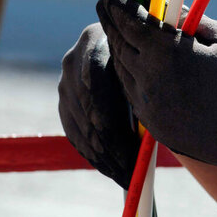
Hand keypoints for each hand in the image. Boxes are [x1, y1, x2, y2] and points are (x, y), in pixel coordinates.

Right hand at [58, 23, 138, 188]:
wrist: (132, 46)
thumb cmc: (151, 53)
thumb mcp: (151, 59)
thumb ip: (149, 79)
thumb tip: (149, 129)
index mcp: (95, 41)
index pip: (96, 88)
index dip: (113, 125)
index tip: (133, 153)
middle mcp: (73, 59)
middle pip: (86, 110)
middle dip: (109, 146)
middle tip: (130, 171)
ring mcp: (64, 81)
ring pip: (79, 126)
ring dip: (102, 155)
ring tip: (126, 175)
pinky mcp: (64, 100)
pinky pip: (74, 133)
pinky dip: (92, 155)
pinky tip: (112, 169)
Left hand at [97, 0, 216, 184]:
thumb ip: (185, 18)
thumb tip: (159, 0)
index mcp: (168, 54)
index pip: (129, 21)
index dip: (118, 2)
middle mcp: (151, 83)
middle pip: (119, 45)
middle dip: (112, 21)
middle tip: (108, 5)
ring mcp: (151, 109)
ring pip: (122, 71)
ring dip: (119, 48)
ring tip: (122, 31)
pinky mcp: (156, 128)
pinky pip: (133, 94)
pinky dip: (130, 74)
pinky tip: (137, 64)